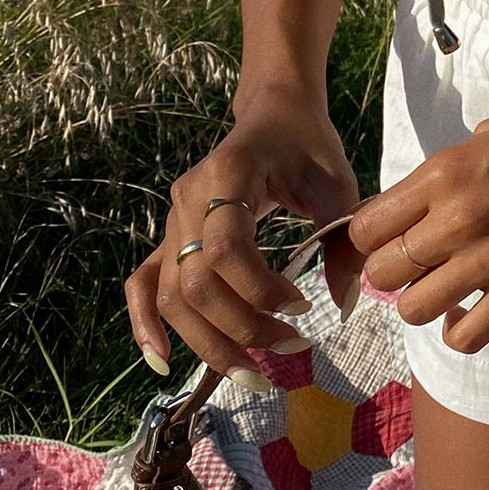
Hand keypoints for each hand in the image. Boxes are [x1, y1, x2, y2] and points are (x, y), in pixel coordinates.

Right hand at [125, 89, 364, 382]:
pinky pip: (144, 283)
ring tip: (253, 374)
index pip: (225, 248)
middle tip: (292, 346)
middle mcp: (188, 198)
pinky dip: (146, 324)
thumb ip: (342, 241)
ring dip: (207, 343)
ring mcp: (172, 219)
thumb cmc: (308, 146)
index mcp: (229, 174)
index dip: (259, 288)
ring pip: (169, 295)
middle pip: (194, 282)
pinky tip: (164, 362)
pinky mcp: (170, 237)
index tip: (303, 305)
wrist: (273, 115)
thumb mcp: (338, 184)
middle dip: (240, 328)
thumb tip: (345, 305)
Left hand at [348, 77, 488, 355]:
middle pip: (382, 272)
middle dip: (392, 272)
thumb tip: (429, 199)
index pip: (366, 228)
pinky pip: (467, 336)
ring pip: (414, 309)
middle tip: (419, 263)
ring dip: (422, 303)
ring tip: (444, 287)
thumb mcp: (487, 134)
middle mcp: (456, 218)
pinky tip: (470, 311)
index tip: (393, 236)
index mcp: (442, 173)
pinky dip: (460, 330)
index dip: (373, 237)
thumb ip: (450, 171)